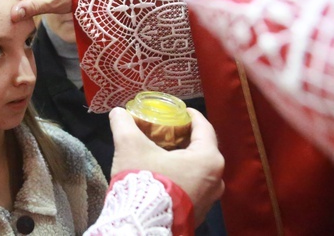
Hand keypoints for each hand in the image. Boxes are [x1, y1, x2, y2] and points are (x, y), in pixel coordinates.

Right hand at [108, 107, 224, 224]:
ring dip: (183, 159)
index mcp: (207, 159)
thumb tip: (117, 112)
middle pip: (202, 149)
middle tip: (167, 131)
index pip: (204, 128)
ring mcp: (210, 199)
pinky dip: (182, 177)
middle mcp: (216, 179)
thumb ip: (124, 124)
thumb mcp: (130, 146)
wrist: (143, 225)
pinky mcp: (200, 213)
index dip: (191, 116)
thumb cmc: (146, 181)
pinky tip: (164, 175)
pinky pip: (194, 186)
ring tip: (163, 153)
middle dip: (185, 138)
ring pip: (198, 169)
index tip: (180, 110)